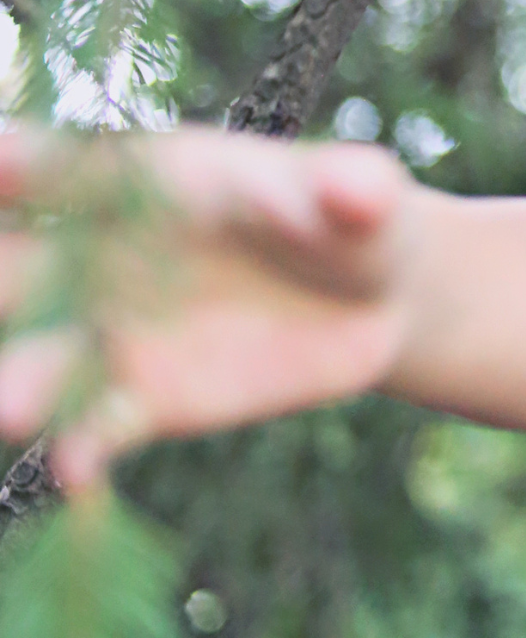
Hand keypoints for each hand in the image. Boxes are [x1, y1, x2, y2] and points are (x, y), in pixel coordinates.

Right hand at [0, 128, 412, 492]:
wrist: (376, 299)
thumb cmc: (354, 218)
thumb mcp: (361, 195)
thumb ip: (346, 187)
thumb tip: (358, 185)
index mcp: (146, 181)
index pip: (69, 169)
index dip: (25, 162)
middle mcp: (108, 255)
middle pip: (22, 264)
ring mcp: (119, 330)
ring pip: (49, 356)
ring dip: (23, 380)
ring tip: (8, 406)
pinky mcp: (149, 398)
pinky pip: (101, 426)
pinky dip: (85, 449)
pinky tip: (79, 475)